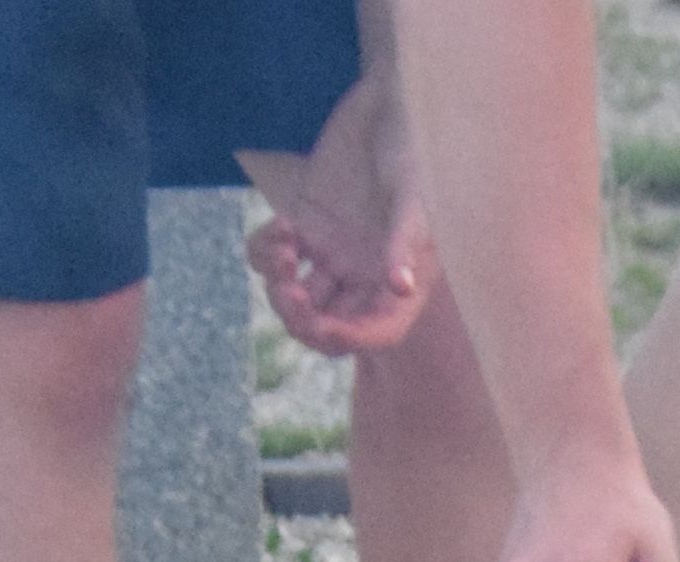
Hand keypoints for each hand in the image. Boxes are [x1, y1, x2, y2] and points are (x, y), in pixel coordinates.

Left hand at [242, 77, 426, 356]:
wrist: (385, 103)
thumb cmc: (412, 148)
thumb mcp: (412, 195)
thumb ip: (404, 242)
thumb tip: (400, 288)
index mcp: (399, 280)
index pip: (377, 333)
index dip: (349, 340)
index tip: (321, 325)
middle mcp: (364, 276)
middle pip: (327, 325)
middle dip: (302, 318)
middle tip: (289, 293)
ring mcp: (332, 254)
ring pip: (295, 297)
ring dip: (280, 284)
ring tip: (285, 247)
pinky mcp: (304, 228)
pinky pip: (273, 258)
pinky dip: (267, 250)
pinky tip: (282, 225)